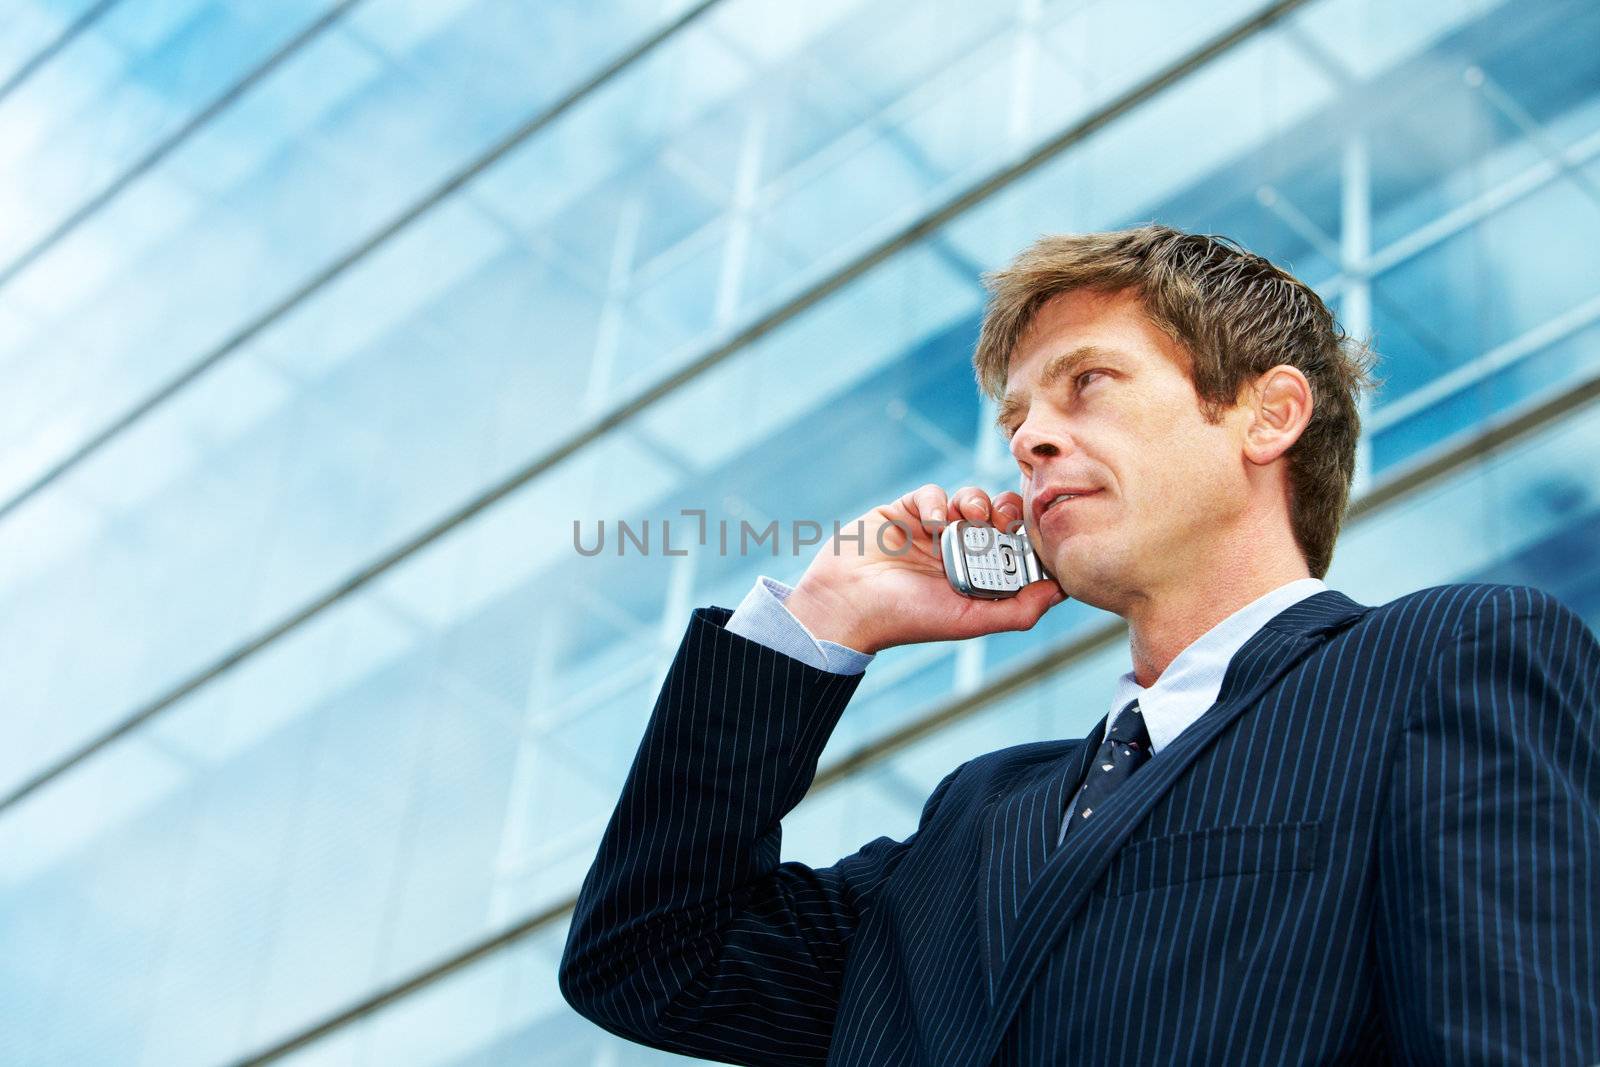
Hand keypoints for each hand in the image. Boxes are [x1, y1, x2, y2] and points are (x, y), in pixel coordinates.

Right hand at [783, 483, 1063, 653]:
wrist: (846, 603)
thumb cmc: (907, 619)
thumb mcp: (969, 620)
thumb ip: (1018, 610)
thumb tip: (1062, 591)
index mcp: (978, 577)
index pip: (1016, 548)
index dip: (1029, 536)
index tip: (1034, 533)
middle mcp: (959, 552)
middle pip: (999, 517)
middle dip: (1008, 512)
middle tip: (1006, 518)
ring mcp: (933, 529)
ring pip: (970, 499)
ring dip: (976, 502)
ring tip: (970, 517)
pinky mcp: (907, 510)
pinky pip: (934, 493)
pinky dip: (939, 502)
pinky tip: (933, 521)